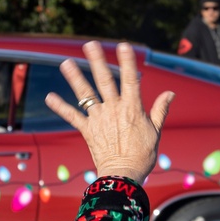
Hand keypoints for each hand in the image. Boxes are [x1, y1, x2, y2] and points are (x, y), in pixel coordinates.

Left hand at [45, 41, 174, 182]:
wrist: (124, 175)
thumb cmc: (143, 155)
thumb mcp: (156, 131)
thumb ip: (160, 110)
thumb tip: (170, 93)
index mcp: (132, 108)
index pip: (131, 80)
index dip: (127, 62)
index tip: (123, 46)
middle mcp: (114, 109)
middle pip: (104, 81)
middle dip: (97, 61)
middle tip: (90, 45)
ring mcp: (99, 119)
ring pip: (85, 94)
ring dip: (75, 78)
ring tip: (65, 63)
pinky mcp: (87, 130)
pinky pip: (72, 116)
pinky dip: (60, 106)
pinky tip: (49, 97)